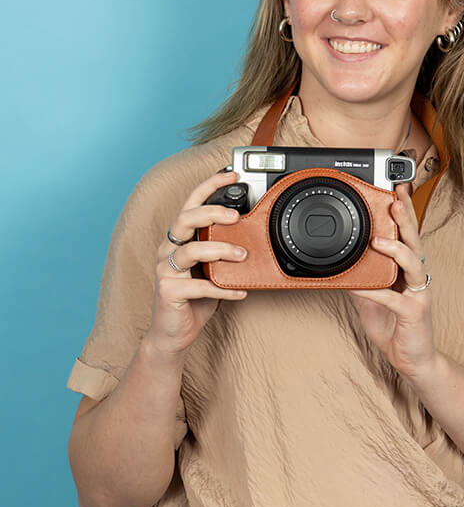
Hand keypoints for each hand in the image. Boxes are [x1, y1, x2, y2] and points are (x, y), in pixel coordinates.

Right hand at [146, 170, 248, 356]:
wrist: (174, 332)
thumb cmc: (195, 297)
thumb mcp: (212, 268)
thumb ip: (224, 249)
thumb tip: (256, 233)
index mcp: (179, 238)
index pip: (191, 203)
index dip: (209, 186)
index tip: (231, 174)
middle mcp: (168, 249)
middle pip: (185, 219)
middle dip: (212, 213)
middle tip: (237, 217)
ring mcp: (165, 270)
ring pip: (191, 251)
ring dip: (220, 251)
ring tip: (243, 256)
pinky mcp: (168, 291)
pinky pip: (199, 287)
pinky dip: (223, 289)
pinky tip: (240, 292)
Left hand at [347, 183, 436, 381]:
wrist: (412, 358)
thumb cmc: (393, 324)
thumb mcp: (371, 297)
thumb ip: (360, 278)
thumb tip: (340, 263)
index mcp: (407, 268)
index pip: (407, 233)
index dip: (403, 211)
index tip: (395, 189)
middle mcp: (416, 276)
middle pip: (415, 240)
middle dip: (406, 217)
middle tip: (395, 198)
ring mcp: (419, 293)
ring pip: (414, 264)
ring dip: (397, 249)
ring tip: (380, 239)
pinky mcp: (415, 313)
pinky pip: (395, 300)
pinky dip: (378, 292)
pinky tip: (362, 286)